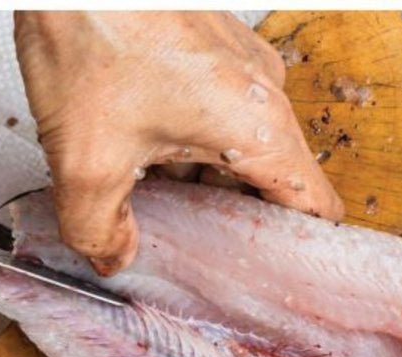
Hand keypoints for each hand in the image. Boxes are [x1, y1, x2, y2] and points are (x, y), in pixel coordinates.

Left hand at [14, 11, 343, 275]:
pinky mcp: (211, 52)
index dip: (302, 255)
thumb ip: (99, 229)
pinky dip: (190, 147)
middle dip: (238, 225)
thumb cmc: (93, 26)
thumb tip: (113, 258)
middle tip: (204, 262)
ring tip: (165, 213)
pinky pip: (217, 117)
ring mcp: (240, 68)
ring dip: (207, 185)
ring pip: (241, 151)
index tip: (283, 284)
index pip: (315, 209)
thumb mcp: (86, 159)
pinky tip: (145, 163)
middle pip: (274, 185)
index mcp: (258, 126)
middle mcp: (261, 93)